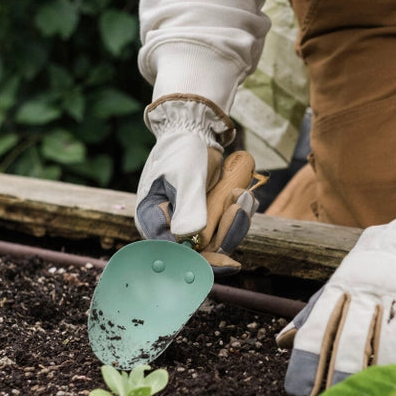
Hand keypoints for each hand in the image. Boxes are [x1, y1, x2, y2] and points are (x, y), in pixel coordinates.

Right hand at [135, 95, 263, 274]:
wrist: (194, 133)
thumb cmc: (182, 151)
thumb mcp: (186, 177)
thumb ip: (189, 207)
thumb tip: (188, 239)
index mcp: (152, 220)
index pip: (174, 253)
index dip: (201, 263)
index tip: (228, 262)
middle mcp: (168, 229)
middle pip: (200, 253)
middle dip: (226, 233)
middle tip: (240, 205)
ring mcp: (188, 226)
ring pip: (216, 242)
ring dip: (235, 222)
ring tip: (242, 192)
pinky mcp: (206, 220)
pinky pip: (225, 230)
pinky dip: (238, 216)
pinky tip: (243, 194)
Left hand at [276, 184, 395, 395]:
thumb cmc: (376, 266)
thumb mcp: (341, 280)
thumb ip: (314, 313)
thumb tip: (281, 342)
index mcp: (343, 284)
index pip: (319, 325)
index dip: (308, 360)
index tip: (299, 392)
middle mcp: (371, 289)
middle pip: (354, 337)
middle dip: (344, 373)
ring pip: (391, 341)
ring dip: (382, 373)